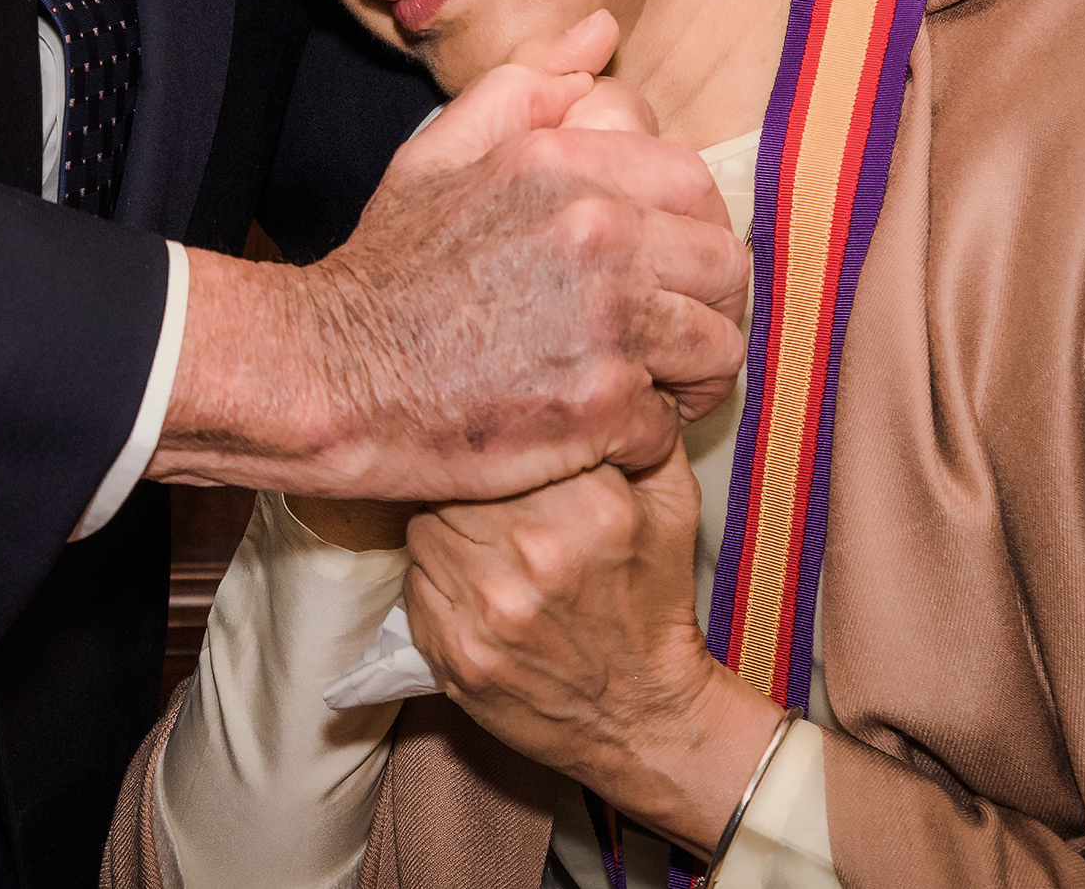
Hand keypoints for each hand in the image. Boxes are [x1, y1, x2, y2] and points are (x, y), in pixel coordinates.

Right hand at [154, 12, 747, 500]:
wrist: (329, 372)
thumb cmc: (388, 267)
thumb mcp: (439, 152)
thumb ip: (526, 86)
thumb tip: (602, 34)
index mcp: (562, 162)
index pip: (694, 183)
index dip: (687, 230)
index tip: (658, 265)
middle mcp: (595, 232)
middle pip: (725, 267)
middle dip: (702, 302)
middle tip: (662, 334)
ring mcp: (604, 322)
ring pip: (718, 349)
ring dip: (686, 376)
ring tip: (643, 387)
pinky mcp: (599, 408)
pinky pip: (670, 426)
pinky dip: (639, 439)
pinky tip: (597, 432)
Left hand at [401, 445, 781, 853]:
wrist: (644, 716)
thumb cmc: (653, 600)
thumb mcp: (671, 503)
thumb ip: (638, 428)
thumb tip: (589, 367)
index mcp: (590, 507)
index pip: (500, 437)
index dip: (491, 437)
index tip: (495, 443)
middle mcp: (533, 554)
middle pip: (452, 477)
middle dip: (463, 480)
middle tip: (484, 493)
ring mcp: (488, 609)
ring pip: (422, 527)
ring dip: (443, 528)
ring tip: (481, 541)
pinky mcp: (453, 654)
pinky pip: (412, 584)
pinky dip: (433, 580)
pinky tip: (472, 587)